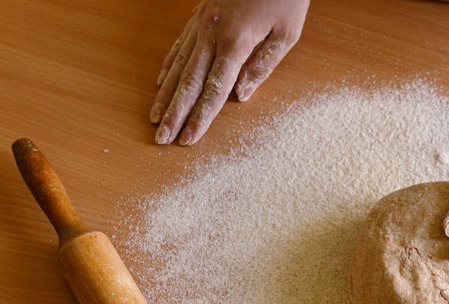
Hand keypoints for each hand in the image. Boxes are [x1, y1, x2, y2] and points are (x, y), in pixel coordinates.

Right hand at [150, 0, 308, 144]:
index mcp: (236, 41)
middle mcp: (212, 32)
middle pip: (189, 81)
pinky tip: (161, 81)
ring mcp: (202, 22)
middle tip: (162, 138)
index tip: (188, 139)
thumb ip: (264, 66)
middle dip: (175, 112)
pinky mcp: (200, 13)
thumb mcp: (287, 32)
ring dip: (165, 93)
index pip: (214, 89)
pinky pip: (179, 44)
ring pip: (178, 63)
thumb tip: (241, 96)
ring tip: (155, 117)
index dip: (201, 117)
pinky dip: (168, 64)